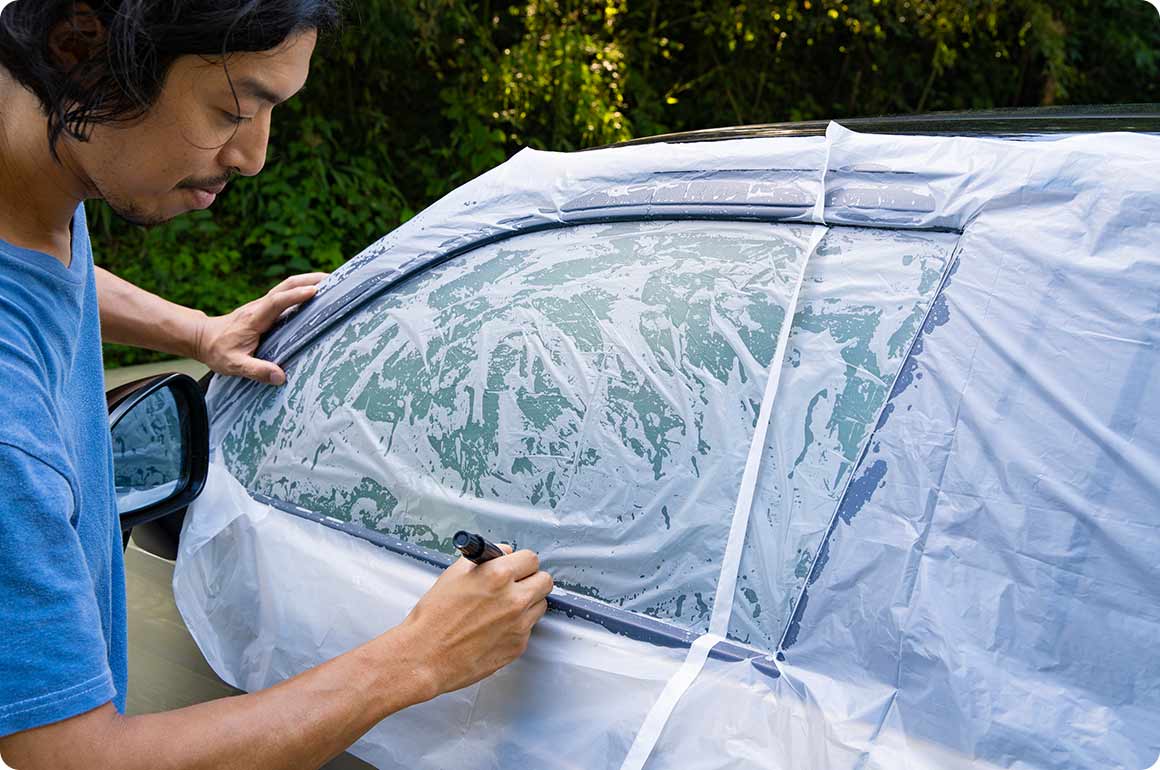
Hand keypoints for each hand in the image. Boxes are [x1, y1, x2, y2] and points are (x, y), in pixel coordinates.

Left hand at [194, 273, 327, 383]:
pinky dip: (302, 288)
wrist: (202, 338)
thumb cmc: (218, 351)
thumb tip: (281, 377)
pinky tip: (315, 294)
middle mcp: (259, 306)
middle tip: (335, 279)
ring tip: (332, 282)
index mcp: (254, 318)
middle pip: (286, 285)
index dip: (295, 296)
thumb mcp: (234, 365)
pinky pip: (285, 293)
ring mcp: (262, 304)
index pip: (276, 301)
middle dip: (310, 279)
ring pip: (286, 285)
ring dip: (308, 280)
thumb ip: (256, 370)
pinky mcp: (265, 307)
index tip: (315, 291)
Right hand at [397, 545, 553, 697]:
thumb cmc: (434, 618)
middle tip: (516, 584)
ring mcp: (519, 625)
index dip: (521, 562)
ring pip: (540, 605)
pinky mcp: (518, 646)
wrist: (425, 656)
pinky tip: (496, 628)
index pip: (531, 559)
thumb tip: (503, 554)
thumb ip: (485, 560)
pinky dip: (517, 626)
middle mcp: (514, 599)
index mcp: (498, 576)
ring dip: (527, 603)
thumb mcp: (455, 574)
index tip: (516, 566)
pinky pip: (528, 628)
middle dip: (531, 580)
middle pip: (545, 581)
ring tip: (503, 608)